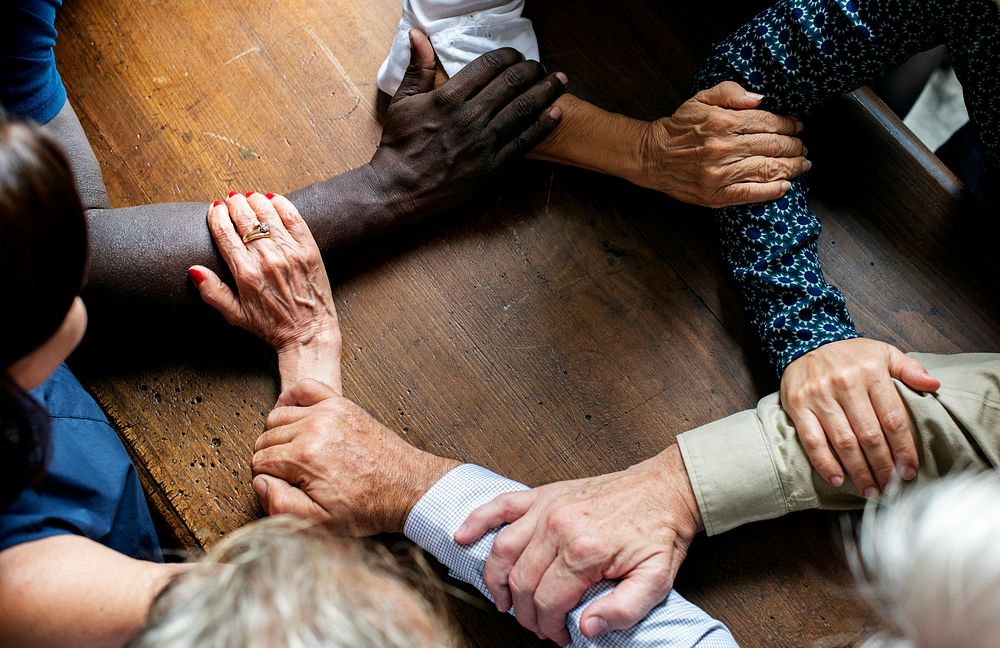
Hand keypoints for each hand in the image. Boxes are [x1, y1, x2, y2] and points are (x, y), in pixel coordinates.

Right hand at [189, 192, 340, 390]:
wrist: (309, 332)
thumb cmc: (271, 325)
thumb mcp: (235, 315)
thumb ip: (212, 292)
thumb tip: (193, 269)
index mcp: (245, 273)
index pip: (225, 233)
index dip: (217, 216)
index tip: (214, 208)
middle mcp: (267, 259)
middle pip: (245, 218)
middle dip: (235, 204)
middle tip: (231, 199)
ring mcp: (290, 252)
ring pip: (268, 214)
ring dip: (256, 201)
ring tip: (249, 198)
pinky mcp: (309, 250)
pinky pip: (294, 219)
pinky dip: (282, 205)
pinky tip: (273, 200)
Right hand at [251, 380, 458, 534]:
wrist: (406, 487)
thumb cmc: (366, 506)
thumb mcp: (320, 522)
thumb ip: (280, 504)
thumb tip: (260, 481)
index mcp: (304, 457)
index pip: (259, 464)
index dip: (268, 480)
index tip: (286, 488)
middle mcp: (314, 428)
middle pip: (266, 439)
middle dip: (272, 459)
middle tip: (292, 476)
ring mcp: (328, 411)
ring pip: (278, 417)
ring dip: (279, 435)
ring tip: (295, 454)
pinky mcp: (341, 403)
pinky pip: (304, 388)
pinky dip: (292, 399)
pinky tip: (296, 419)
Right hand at [370, 29, 565, 217]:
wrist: (399, 190)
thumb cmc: (400, 145)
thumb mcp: (402, 102)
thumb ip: (417, 68)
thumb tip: (417, 34)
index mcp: (448, 98)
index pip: (488, 66)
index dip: (508, 56)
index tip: (516, 56)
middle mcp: (469, 117)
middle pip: (511, 83)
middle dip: (531, 70)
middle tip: (540, 67)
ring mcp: (483, 143)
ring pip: (523, 109)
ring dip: (546, 91)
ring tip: (559, 81)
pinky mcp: (493, 167)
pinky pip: (525, 142)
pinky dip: (543, 125)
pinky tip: (556, 113)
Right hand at [453, 446, 701, 644]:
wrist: (664, 489)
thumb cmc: (659, 532)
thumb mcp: (655, 580)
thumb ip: (624, 609)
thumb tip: (587, 627)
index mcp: (584, 550)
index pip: (548, 601)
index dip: (549, 626)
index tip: (558, 635)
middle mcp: (559, 526)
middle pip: (521, 580)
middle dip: (524, 611)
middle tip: (536, 624)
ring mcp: (547, 507)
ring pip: (503, 550)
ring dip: (495, 580)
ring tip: (502, 600)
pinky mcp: (544, 493)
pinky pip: (501, 506)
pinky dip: (477, 521)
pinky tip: (464, 537)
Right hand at [632, 81, 807, 206]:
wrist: (652, 156)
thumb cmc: (680, 127)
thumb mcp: (701, 98)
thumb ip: (731, 92)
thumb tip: (760, 99)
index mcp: (722, 122)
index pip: (767, 122)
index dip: (788, 125)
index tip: (797, 126)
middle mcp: (723, 148)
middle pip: (772, 146)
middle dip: (793, 146)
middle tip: (802, 146)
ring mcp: (720, 175)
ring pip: (767, 170)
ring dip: (790, 167)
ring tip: (801, 164)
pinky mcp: (716, 195)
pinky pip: (752, 194)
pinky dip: (772, 190)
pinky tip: (785, 185)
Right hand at [780, 338, 940, 496]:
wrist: (804, 341)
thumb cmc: (849, 354)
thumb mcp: (883, 352)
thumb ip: (909, 369)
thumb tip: (934, 386)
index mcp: (871, 372)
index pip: (893, 419)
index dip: (903, 449)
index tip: (909, 470)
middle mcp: (845, 384)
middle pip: (869, 435)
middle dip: (882, 466)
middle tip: (890, 488)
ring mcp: (819, 396)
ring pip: (843, 442)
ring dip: (858, 471)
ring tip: (869, 490)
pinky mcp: (797, 405)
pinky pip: (812, 440)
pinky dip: (824, 462)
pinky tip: (837, 479)